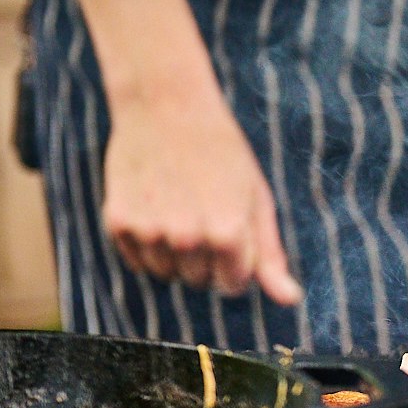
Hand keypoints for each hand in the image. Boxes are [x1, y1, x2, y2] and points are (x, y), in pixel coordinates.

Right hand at [101, 78, 302, 303]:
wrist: (167, 106)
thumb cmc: (223, 154)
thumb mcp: (258, 201)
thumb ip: (270, 256)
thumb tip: (290, 300)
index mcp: (228, 234)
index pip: (232, 285)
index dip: (235, 263)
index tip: (232, 233)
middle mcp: (186, 237)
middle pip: (198, 282)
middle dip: (206, 259)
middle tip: (203, 214)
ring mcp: (149, 231)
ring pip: (166, 274)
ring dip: (174, 255)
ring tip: (180, 210)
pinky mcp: (118, 221)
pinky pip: (137, 261)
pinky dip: (146, 245)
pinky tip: (155, 208)